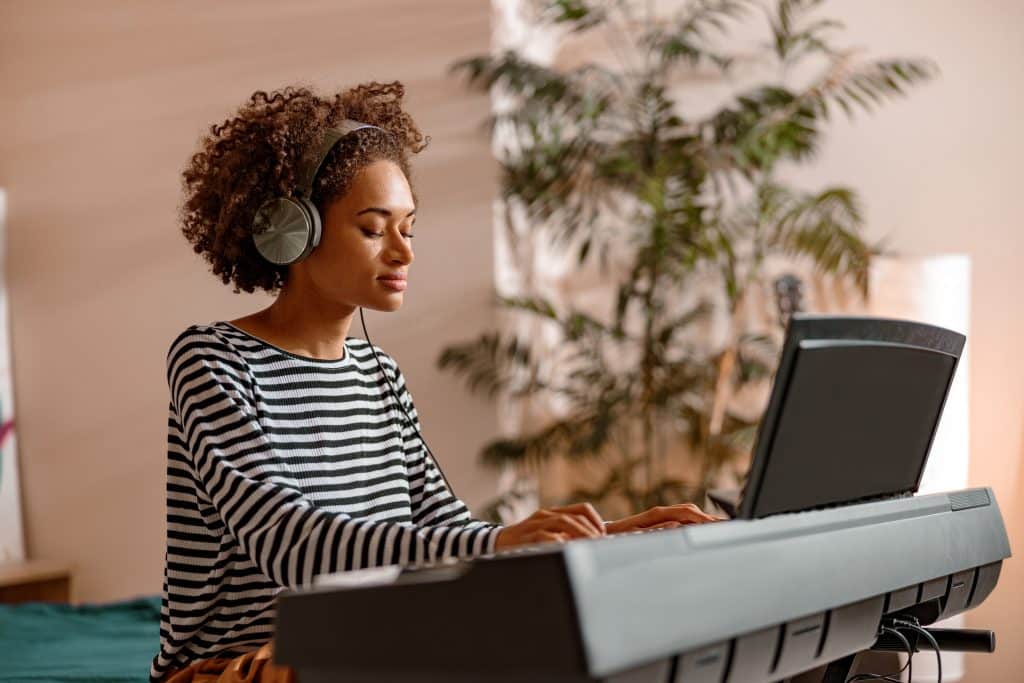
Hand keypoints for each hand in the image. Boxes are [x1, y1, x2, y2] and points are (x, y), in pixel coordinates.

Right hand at [494, 502, 606, 549]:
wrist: (496, 543)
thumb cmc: (526, 542)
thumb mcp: (547, 534)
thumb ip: (565, 536)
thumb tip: (593, 544)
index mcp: (553, 513)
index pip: (581, 509)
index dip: (596, 520)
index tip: (604, 535)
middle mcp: (545, 515)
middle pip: (573, 517)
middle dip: (590, 530)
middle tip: (600, 544)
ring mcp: (534, 525)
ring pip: (562, 523)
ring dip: (579, 534)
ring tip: (589, 546)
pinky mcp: (525, 537)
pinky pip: (544, 537)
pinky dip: (558, 541)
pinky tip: (567, 550)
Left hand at [605, 503, 723, 534]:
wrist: (603, 534)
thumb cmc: (616, 537)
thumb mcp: (635, 536)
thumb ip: (657, 531)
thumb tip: (677, 525)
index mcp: (657, 514)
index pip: (687, 513)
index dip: (704, 520)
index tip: (719, 526)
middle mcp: (661, 512)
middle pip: (691, 511)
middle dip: (710, 519)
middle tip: (729, 527)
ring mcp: (661, 516)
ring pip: (689, 515)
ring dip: (705, 521)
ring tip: (722, 529)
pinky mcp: (661, 522)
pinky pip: (683, 520)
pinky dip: (697, 524)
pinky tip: (704, 530)